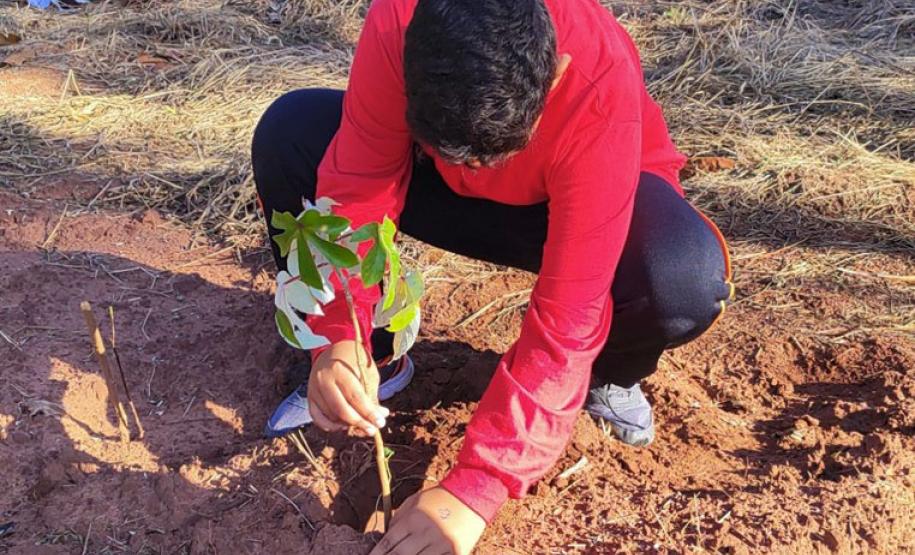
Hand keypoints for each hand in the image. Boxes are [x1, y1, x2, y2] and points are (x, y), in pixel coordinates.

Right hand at [308, 340, 387, 435]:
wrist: (334, 350)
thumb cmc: (355, 362)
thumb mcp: (367, 373)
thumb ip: (371, 396)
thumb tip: (378, 420)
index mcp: (339, 370)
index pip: (355, 397)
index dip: (368, 413)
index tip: (380, 423)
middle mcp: (323, 380)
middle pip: (341, 410)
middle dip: (359, 423)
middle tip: (372, 430)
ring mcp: (313, 389)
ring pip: (331, 416)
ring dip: (347, 425)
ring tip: (362, 424)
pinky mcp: (309, 397)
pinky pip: (318, 419)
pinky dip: (331, 426)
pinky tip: (344, 425)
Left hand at [369, 487, 485, 554]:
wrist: (471, 494)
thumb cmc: (438, 498)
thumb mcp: (414, 502)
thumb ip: (398, 520)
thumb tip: (384, 540)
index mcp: (413, 519)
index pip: (388, 543)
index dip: (376, 554)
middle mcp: (426, 533)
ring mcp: (442, 545)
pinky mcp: (456, 552)